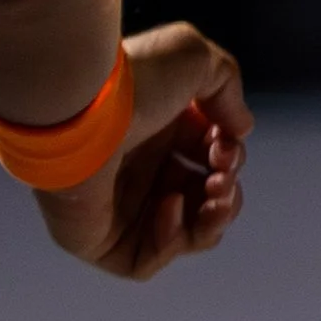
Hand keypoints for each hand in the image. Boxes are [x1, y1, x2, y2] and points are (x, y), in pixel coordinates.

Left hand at [32, 22, 252, 282]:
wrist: (80, 109)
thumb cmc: (134, 82)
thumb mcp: (197, 60)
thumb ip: (227, 90)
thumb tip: (240, 130)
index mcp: (156, 129)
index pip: (207, 159)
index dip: (230, 158)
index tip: (227, 146)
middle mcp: (138, 167)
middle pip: (200, 201)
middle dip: (227, 194)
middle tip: (221, 179)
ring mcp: (117, 206)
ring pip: (181, 235)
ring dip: (210, 222)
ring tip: (212, 199)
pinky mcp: (97, 239)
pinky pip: (144, 260)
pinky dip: (170, 240)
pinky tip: (169, 204)